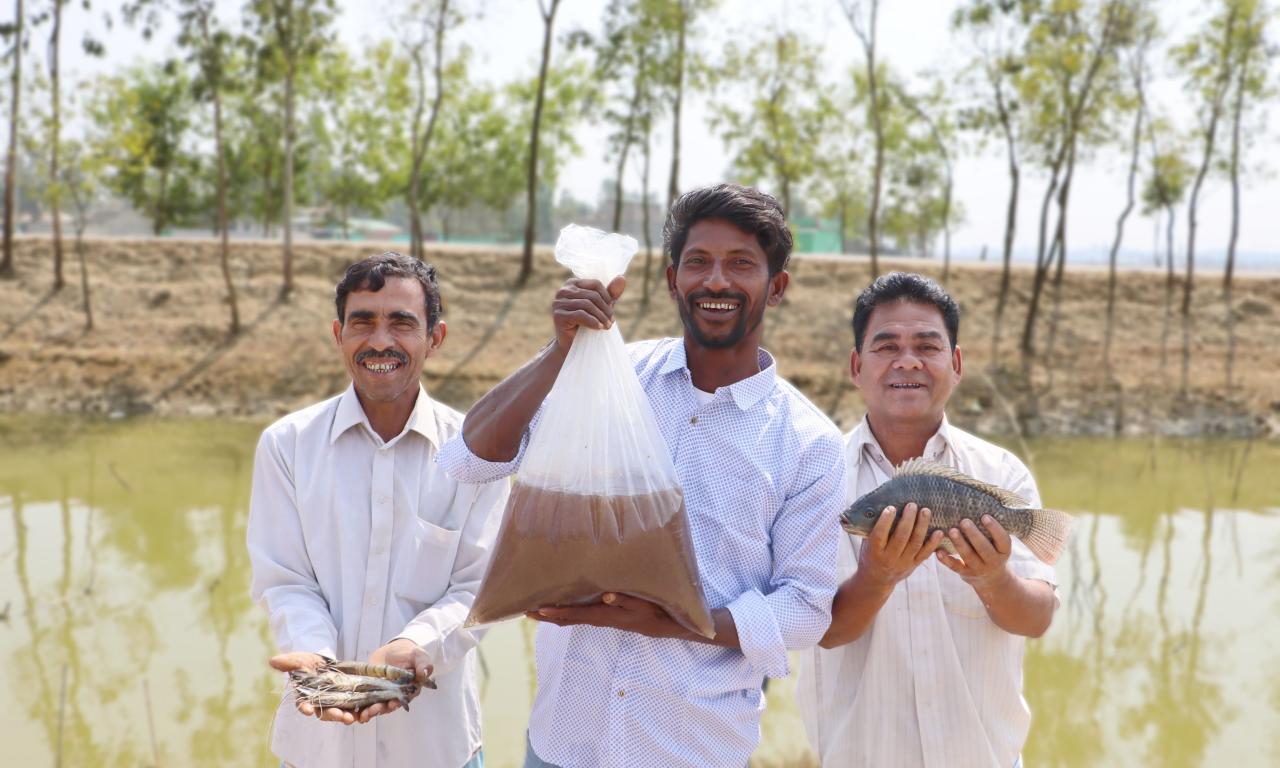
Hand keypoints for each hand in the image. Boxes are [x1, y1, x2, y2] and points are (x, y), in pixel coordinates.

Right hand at [269, 651, 356, 724]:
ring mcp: (333, 702)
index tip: (307, 710)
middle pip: (323, 712)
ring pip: (338, 713)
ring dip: (344, 717)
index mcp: (305, 696)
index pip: (303, 703)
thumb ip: (289, 662)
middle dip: (331, 715)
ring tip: (350, 718)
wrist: (324, 661)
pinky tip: (361, 715)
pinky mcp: (346, 699)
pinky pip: (351, 709)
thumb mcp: (300, 659)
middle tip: (338, 716)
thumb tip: (272, 660)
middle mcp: (319, 703)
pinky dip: (356, 713)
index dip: (304, 707)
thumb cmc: (308, 662)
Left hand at [354, 639, 434, 723]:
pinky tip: (355, 712)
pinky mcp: (370, 691)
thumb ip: (423, 664)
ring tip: (363, 715)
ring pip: (376, 706)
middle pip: (388, 706)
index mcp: (409, 690)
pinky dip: (360, 708)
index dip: (398, 702)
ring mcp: (382, 695)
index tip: (392, 703)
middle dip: (381, 709)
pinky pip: (365, 701)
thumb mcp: (419, 655)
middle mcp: (396, 696)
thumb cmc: (410, 654)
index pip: (404, 699)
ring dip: (370, 712)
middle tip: (373, 709)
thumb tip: (425, 674)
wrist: (395, 650)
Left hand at [526, 592, 686, 638]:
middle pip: (567, 619)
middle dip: (547, 616)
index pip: (576, 614)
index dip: (556, 612)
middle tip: (525, 612)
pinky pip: (580, 617)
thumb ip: (625, 600)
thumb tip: (606, 596)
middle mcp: (599, 619)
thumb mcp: (641, 603)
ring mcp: (601, 619)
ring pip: (572, 619)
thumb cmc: (653, 611)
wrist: (664, 625)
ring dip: (553, 615)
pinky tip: (559, 610)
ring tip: (535, 611)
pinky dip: (566, 614)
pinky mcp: (605, 617)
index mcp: (605, 615)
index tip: (539, 610)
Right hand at [552, 276, 625, 352]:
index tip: (612, 308)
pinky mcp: (558, 315)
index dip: (607, 296)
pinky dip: (593, 321)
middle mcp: (563, 291)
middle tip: (611, 321)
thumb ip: (610, 293)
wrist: (571, 344)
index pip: (595, 284)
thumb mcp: (600, 307)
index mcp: (573, 283)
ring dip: (601, 317)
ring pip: (587, 305)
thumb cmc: (586, 323)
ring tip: (608, 326)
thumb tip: (622, 278)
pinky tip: (599, 328)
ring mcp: (558, 303)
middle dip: (605, 309)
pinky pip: (580, 315)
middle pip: (592, 295)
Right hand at [856, 503, 943, 588]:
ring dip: (921, 526)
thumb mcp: (866, 544)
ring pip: (915, 543)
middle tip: (912, 505)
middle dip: (908, 520)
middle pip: (901, 538)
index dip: (885, 521)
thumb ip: (871, 529)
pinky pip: (925, 553)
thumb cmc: (869, 555)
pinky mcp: (914, 565)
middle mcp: (889, 559)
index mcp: (874, 552)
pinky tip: (939, 531)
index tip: (891, 508)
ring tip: (925, 511)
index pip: (880, 535)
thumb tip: (877, 505)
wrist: (876, 580)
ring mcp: (903, 563)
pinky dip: (933, 543)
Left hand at [936, 515, 1012, 587]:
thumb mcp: (998, 544)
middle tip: (964, 521)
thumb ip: (992, 530)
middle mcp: (993, 561)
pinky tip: (938, 551)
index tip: (984, 516)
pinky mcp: (966, 574)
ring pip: (968, 556)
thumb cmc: (992, 551)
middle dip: (974, 535)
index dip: (994, 528)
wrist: (991, 579)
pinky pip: (955, 567)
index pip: (1002, 540)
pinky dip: (946, 559)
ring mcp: (979, 569)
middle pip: (984, 548)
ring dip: (959, 544)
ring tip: (952, 531)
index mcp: (1003, 551)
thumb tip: (982, 503)